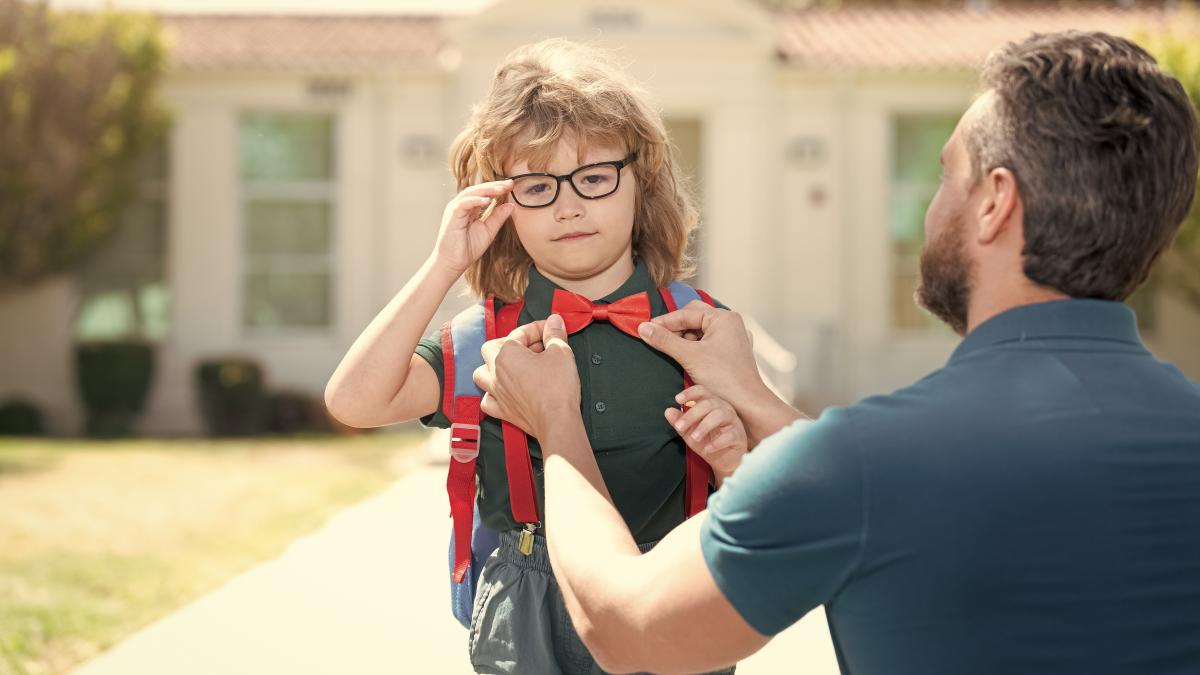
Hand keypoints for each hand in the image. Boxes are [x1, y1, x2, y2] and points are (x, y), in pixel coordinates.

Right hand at [432, 180, 516, 275]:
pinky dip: (475, 200)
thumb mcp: (489, 231)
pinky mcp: (452, 216)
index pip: (484, 194)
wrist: (453, 263)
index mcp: (469, 208)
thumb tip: (511, 205)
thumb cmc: (467, 248)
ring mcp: (455, 209)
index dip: (497, 189)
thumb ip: (498, 218)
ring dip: (486, 190)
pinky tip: (487, 200)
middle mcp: (461, 206)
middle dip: (494, 186)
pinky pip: (464, 204)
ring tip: (501, 189)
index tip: (512, 186)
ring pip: (471, 193)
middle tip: (509, 183)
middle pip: (478, 190)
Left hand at [473, 315, 580, 436]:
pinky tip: (504, 392)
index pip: (519, 333)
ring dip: (493, 367)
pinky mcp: (502, 411)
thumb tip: (554, 321)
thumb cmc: (557, 387)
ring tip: (511, 366)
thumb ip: (555, 334)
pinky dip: (492, 395)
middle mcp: (496, 372)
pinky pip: (487, 400)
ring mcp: (496, 393)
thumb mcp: (561, 352)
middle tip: (531, 346)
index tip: (549, 329)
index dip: (536, 328)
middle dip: (509, 344)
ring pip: (481, 374)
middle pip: (491, 349)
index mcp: (507, 354)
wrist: (557, 421)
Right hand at [636, 302, 764, 406]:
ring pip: (699, 331)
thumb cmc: (724, 378)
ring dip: (683, 339)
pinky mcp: (731, 352)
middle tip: (657, 338)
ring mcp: (732, 338)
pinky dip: (694, 348)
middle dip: (675, 328)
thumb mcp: (689, 356)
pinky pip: (707, 342)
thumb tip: (643, 328)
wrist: (747, 404)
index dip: (664, 321)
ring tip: (672, 352)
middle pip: (694, 318)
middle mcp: (730, 323)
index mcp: (724, 318)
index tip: (645, 328)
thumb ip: (664, 340)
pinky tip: (685, 358)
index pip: (686, 313)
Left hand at [665, 385, 746, 479]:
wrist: (723, 461)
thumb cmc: (707, 442)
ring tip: (694, 437)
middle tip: (680, 427)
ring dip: (704, 426)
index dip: (690, 393)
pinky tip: (707, 449)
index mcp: (712, 404)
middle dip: (692, 415)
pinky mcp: (739, 436)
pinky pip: (729, 435)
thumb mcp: (689, 432)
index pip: (702, 391)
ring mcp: (733, 421)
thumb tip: (668, 410)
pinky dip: (717, 442)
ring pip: (720, 415)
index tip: (678, 399)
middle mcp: (724, 408)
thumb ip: (679, 422)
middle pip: (708, 404)